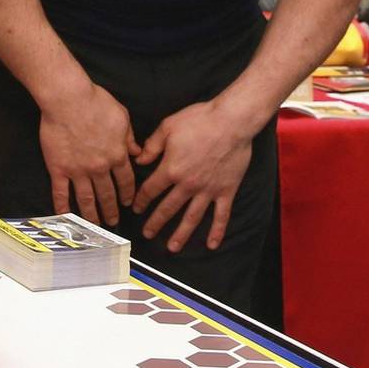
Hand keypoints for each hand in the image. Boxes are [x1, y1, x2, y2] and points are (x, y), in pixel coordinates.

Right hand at [38, 80, 138, 226]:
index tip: (129, 203)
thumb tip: (137, 152)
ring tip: (95, 225)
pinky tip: (65, 216)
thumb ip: (130, 137)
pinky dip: (63, 207)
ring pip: (87, 199)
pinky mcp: (58, 169)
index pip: (126, 181)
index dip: (128, 194)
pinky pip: (61, 193)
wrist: (68, 99)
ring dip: (92, 214)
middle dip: (111, 210)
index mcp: (117, 155)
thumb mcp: (122, 117)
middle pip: (108, 194)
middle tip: (113, 221)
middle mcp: (100, 167)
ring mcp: (78, 171)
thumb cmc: (96, 102)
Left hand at [131, 100, 255, 252]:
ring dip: (181, 234)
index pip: (150, 190)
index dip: (141, 201)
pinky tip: (212, 244)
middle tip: (148, 234)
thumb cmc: (200, 120)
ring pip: (192, 217)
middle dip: (155, 223)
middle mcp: (187, 184)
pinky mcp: (226, 190)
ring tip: (172, 247)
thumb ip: (152, 146)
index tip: (136, 208)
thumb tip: (139, 160)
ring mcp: (208, 190)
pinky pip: (221, 215)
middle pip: (168, 208)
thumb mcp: (168, 126)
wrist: (232, 121)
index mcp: (171, 169)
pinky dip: (217, 231)